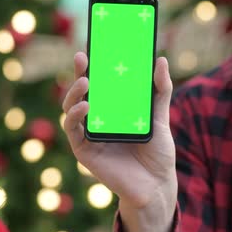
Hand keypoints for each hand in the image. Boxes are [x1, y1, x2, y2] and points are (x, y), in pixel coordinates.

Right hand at [62, 51, 175, 209]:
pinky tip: (84, 107)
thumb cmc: (158, 151)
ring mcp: (88, 134)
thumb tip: (160, 60)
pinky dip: (74, 116)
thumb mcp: (160, 117)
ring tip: (85, 81)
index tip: (92, 47)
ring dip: (74, 93)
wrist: (157, 184)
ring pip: (70, 108)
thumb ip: (160, 90)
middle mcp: (97, 120)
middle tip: (82, 58)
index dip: (92, 66)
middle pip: (81, 92)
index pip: (98, 83)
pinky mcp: (84, 151)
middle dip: (79, 73)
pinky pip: (73, 130)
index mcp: (112, 109)